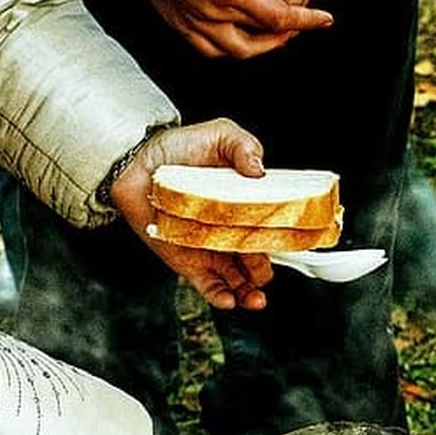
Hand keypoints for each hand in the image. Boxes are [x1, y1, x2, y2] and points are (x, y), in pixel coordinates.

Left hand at [110, 117, 275, 310]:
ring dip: (250, 294)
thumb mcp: (219, 134)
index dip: (287, 242)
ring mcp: (212, 250)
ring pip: (240, 282)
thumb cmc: (179, 148)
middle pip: (259, 262)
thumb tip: (259, 170)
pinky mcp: (189, 263)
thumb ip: (243, 145)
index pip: (274, 230)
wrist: (138, 162)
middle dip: (266, 272)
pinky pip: (210, 286)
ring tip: (254, 298)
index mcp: (248, 206)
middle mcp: (233, 232)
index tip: (297, 249)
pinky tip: (229, 300)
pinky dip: (221, 297)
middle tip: (264, 269)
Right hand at [138, 0, 334, 58]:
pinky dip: (234, 49)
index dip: (307, 20)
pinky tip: (240, 36)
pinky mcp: (180, 28)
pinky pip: (213, 51)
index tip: (326, 19)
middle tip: (301, 24)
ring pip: (239, 52)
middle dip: (287, 34)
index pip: (279, 17)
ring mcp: (195, 26)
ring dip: (263, 47)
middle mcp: (213, 17)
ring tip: (275, 33)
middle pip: (263, 39)